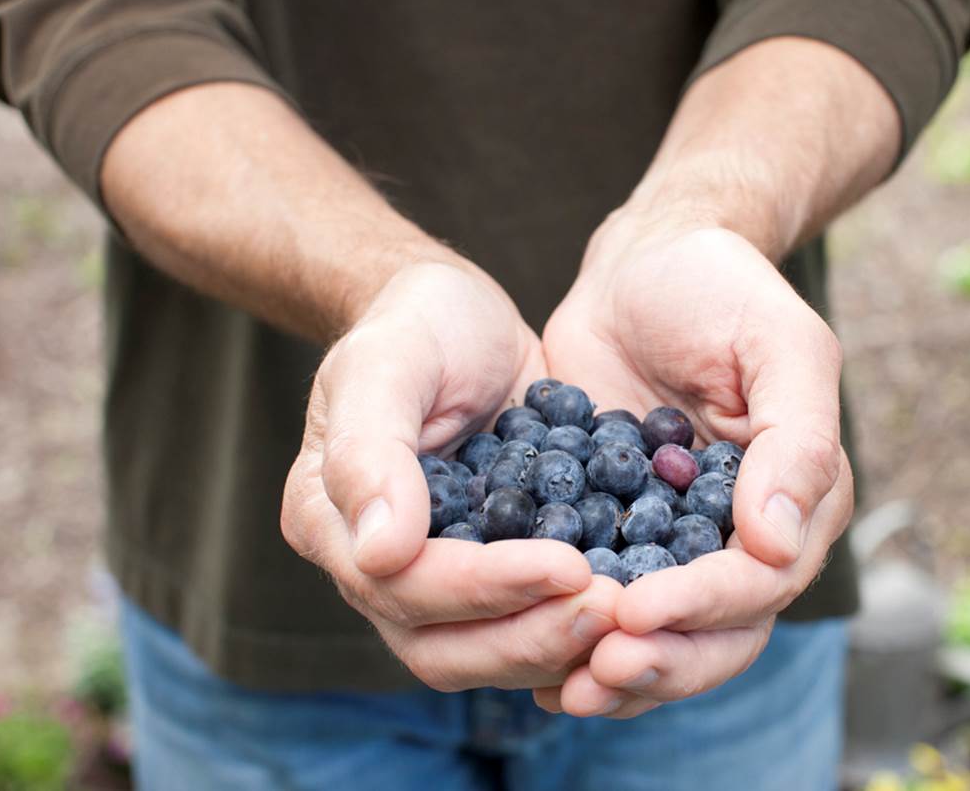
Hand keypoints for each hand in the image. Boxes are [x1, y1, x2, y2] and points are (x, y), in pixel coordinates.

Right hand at [281, 259, 619, 690]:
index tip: (569, 566)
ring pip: (490, 652)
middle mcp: (377, 570)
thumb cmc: (413, 324)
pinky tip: (640, 604)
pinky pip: (531, 621)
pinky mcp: (494, 576)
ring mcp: (437, 582)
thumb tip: (382, 554)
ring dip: (560, 642)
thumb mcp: (385, 362)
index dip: (486, 588)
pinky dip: (578, 623)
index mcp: (329, 524)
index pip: (406, 587)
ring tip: (633, 610)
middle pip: (444, 649)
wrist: (460, 317)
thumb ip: (371, 450)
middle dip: (531, 636)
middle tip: (614, 608)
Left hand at [536, 217, 853, 716]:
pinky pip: (601, 602)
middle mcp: (745, 538)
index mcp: (799, 500)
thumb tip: (778, 544)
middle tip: (593, 671)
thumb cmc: (721, 289)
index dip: (703, 606)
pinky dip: (570, 634)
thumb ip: (795, 440)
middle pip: (716, 633)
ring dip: (614, 669)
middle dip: (660, 660)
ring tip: (559, 686)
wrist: (643, 263)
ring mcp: (678, 544)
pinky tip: (524, 656)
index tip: (637, 612)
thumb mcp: (779, 344)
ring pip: (661, 635)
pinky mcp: (615, 536)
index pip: (760, 580)